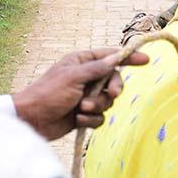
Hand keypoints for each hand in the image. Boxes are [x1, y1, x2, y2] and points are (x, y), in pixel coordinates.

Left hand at [12, 47, 148, 140]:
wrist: (32, 120)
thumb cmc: (48, 93)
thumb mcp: (74, 77)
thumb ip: (97, 68)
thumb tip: (116, 58)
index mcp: (82, 62)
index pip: (110, 56)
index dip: (128, 58)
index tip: (145, 60)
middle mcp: (86, 78)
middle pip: (114, 81)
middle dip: (112, 89)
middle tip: (110, 95)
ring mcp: (85, 97)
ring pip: (107, 102)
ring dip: (96, 106)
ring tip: (81, 108)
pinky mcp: (84, 114)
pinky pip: (99, 117)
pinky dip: (90, 119)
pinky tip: (77, 120)